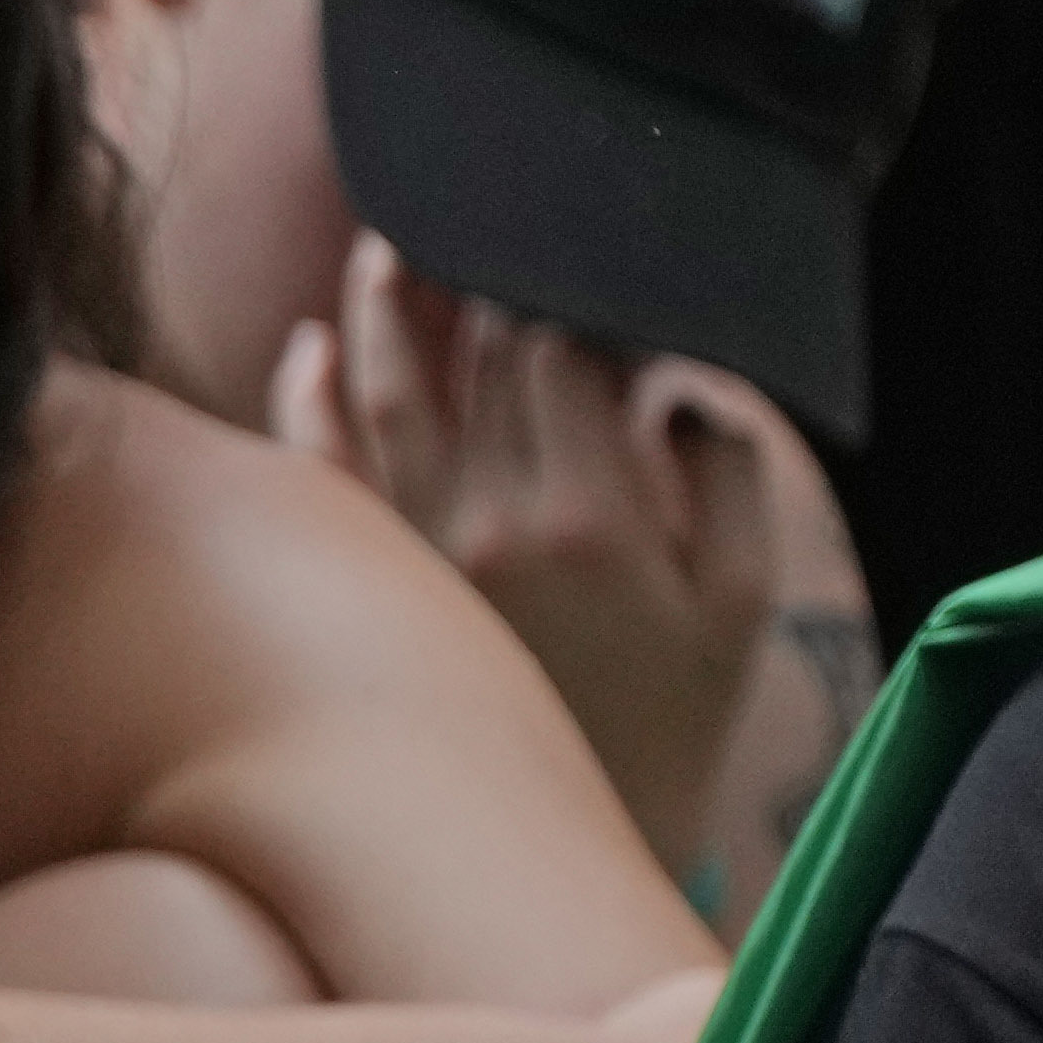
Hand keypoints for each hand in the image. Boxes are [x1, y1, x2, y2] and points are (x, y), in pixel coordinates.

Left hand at [276, 257, 797, 857]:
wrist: (583, 827)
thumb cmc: (673, 711)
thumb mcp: (738, 599)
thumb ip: (728, 477)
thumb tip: (674, 388)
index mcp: (592, 520)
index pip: (566, 354)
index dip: (577, 292)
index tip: (588, 260)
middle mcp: (488, 525)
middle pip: (474, 358)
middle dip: (483, 278)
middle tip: (482, 215)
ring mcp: (412, 552)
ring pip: (381, 392)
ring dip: (380, 308)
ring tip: (387, 245)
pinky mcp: (366, 581)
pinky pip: (317, 469)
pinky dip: (304, 398)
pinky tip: (308, 346)